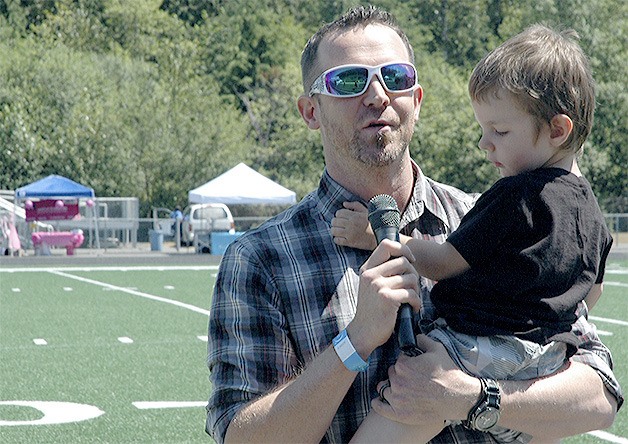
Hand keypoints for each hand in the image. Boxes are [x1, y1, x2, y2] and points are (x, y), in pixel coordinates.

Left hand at [331, 201, 376, 249]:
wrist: (380, 237)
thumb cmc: (373, 223)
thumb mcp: (366, 211)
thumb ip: (355, 205)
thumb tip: (344, 204)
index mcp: (354, 215)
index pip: (338, 213)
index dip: (339, 215)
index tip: (342, 218)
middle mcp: (351, 224)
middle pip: (334, 221)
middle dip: (336, 223)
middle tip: (340, 225)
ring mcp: (350, 234)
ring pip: (333, 231)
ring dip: (335, 231)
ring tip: (340, 232)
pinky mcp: (350, 243)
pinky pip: (337, 240)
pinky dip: (337, 239)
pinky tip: (342, 238)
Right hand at [347, 240, 419, 357]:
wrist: (363, 332)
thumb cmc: (371, 310)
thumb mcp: (371, 286)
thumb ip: (382, 272)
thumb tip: (406, 260)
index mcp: (367, 269)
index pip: (386, 245)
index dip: (403, 249)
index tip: (410, 260)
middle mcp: (371, 275)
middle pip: (404, 261)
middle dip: (413, 274)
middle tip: (412, 288)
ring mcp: (378, 286)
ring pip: (410, 278)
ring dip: (416, 290)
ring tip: (411, 299)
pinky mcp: (387, 298)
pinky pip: (412, 294)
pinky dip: (417, 302)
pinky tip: (413, 309)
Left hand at [372, 334, 480, 424]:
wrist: (458, 397)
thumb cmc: (448, 374)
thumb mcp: (437, 349)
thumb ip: (422, 340)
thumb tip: (416, 336)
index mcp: (403, 365)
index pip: (398, 361)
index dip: (406, 363)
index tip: (414, 368)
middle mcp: (397, 381)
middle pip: (391, 375)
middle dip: (399, 375)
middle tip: (412, 380)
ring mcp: (397, 398)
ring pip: (385, 389)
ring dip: (390, 388)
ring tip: (401, 390)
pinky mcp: (399, 413)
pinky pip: (381, 408)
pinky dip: (377, 404)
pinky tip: (377, 401)